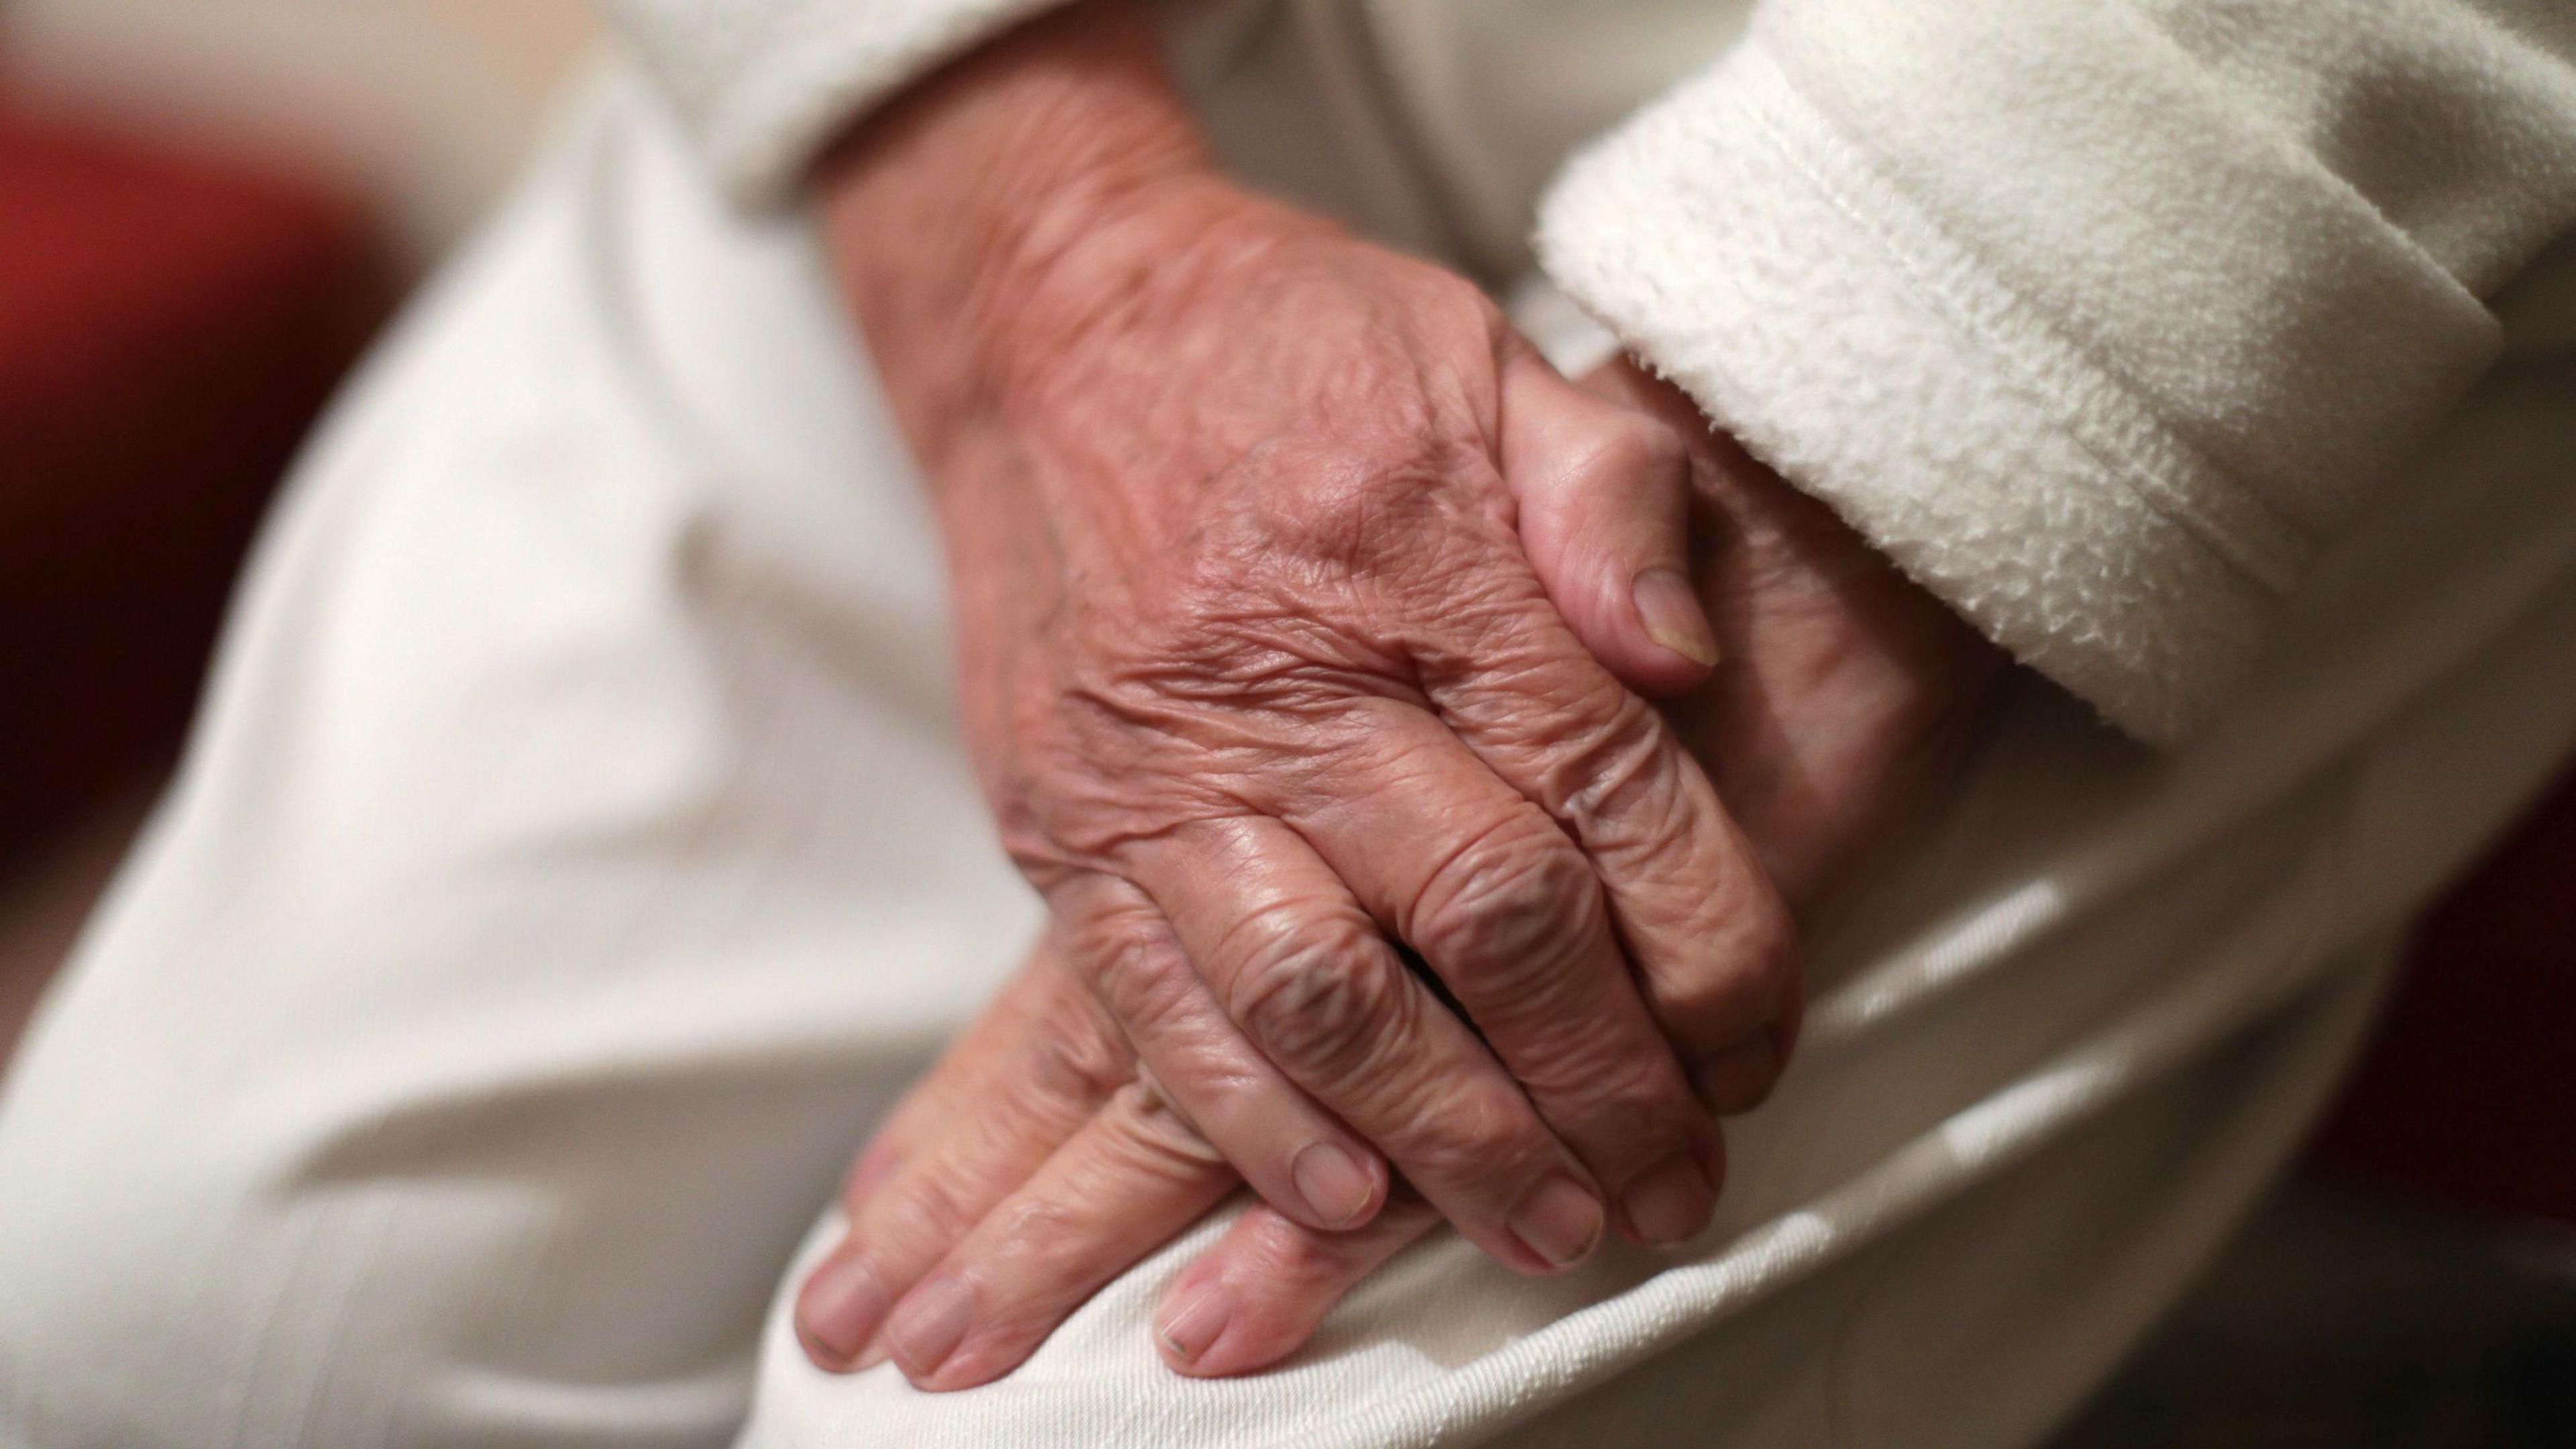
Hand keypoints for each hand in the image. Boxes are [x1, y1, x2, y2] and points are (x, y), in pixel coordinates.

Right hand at [795, 357, 2001, 1387]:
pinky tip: (1343, 1199)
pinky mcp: (1062, 824)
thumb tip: (1693, 663)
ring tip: (1544, 1229)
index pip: (1607, 795)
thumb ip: (1613, 498)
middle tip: (1670, 1189)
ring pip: (1324, 998)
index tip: (1756, 1050)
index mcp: (1427, 563)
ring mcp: (1160, 766)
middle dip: (1600, 1083)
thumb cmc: (1295, 346)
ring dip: (1449, 1138)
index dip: (1709, 948)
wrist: (1051, 321)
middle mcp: (1293, 679)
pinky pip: (1152, 1008)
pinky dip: (1252, 1122)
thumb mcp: (1488, 359)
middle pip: (1486, 922)